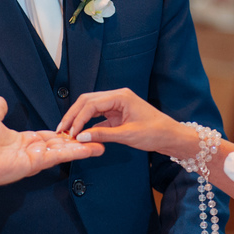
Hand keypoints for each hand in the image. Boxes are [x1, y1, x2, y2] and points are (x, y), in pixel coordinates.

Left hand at [0, 97, 104, 187]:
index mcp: (25, 140)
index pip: (50, 136)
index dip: (64, 133)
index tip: (78, 130)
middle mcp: (34, 150)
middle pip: (62, 145)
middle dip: (80, 143)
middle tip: (97, 140)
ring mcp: (37, 157)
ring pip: (65, 151)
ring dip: (83, 149)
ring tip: (102, 146)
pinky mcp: (37, 163)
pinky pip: (59, 156)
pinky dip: (75, 153)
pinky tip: (89, 149)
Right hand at [57, 89, 191, 159]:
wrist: (171, 137)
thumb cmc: (155, 133)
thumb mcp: (128, 135)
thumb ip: (103, 135)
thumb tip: (80, 137)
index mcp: (120, 96)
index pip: (91, 103)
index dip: (77, 118)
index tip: (69, 132)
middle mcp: (117, 96)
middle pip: (87, 101)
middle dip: (73, 115)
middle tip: (61, 129)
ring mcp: (117, 104)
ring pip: (91, 108)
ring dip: (79, 119)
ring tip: (67, 132)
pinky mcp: (117, 114)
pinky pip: (98, 117)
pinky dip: (88, 125)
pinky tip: (80, 134)